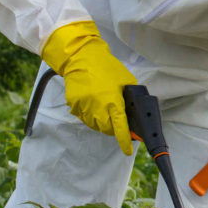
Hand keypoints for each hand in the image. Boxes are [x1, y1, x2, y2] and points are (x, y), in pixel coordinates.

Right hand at [41, 21, 136, 154]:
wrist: (81, 57)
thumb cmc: (107, 67)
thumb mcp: (126, 82)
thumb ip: (129, 100)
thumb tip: (134, 115)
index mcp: (112, 101)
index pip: (120, 127)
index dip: (124, 141)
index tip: (128, 150)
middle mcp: (97, 107)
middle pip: (107, 130)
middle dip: (113, 129)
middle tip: (117, 121)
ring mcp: (83, 107)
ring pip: (94, 125)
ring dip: (101, 122)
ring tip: (103, 108)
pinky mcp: (73, 105)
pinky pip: (83, 117)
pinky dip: (89, 115)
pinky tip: (92, 102)